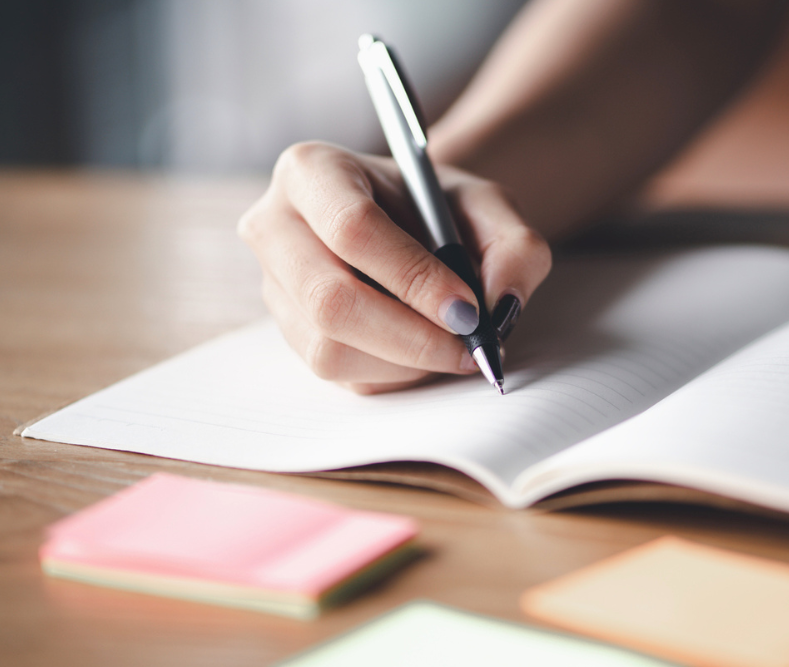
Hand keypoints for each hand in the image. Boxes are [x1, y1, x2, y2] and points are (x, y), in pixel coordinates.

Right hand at [238, 142, 551, 393]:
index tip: (468, 309)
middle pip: (329, 299)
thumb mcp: (488, 206)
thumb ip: (514, 246)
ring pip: (328, 348)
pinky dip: (393, 374)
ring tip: (453, 346)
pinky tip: (424, 351)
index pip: (352, 228)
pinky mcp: (289, 333)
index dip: (412, 276)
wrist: (411, 226)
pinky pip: (337, 374)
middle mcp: (274, 226)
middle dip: (409, 335)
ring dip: (404, 362)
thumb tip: (500, 305)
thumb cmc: (440, 209)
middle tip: (468, 346)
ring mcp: (274, 286)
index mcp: (311, 170)